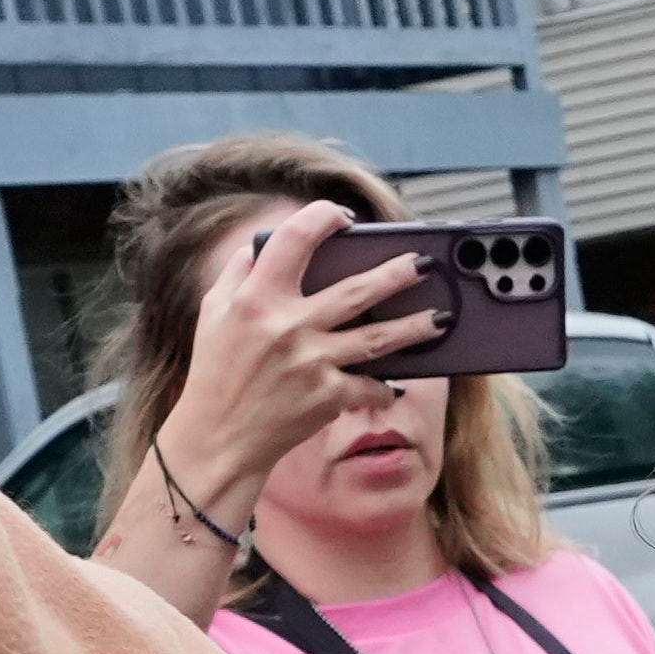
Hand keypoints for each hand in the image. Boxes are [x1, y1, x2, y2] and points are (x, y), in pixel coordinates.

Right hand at [154, 207, 435, 526]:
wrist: (219, 436)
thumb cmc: (216, 369)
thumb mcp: (214, 311)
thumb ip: (239, 272)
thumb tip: (266, 241)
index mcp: (257, 298)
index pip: (295, 240)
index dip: (322, 218)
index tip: (343, 217)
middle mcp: (288, 327)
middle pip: (356, 291)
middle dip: (397, 273)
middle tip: (425, 262)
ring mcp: (312, 363)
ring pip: (378, 339)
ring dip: (415, 327)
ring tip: (440, 317)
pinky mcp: (327, 397)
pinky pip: (370, 385)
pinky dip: (385, 385)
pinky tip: (396, 381)